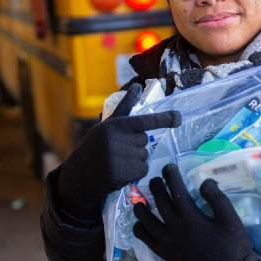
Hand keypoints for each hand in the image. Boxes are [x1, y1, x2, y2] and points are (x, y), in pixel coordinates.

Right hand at [57, 83, 180, 220]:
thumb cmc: (97, 144)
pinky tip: (122, 170)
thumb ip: (125, 107)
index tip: (178, 118)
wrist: (82, 172)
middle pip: (144, 140)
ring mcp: (120, 158)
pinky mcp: (123, 174)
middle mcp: (117, 141)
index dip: (163, 119)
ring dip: (136, 157)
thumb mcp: (108, 124)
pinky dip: (136, 170)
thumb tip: (137, 86)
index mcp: (114, 126)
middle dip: (136, 144)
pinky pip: (143, 169)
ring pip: (145, 155)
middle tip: (119, 148)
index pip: (143, 121)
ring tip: (119, 159)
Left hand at [132, 164, 260, 260]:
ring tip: (143, 199)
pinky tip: (143, 222)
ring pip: (145, 218)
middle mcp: (174, 228)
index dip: (170, 175)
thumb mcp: (231, 219)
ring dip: (141, 205)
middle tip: (157, 178)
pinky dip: (139, 227)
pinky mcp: (164, 254)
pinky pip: (144, 239)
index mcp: (190, 217)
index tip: (169, 167)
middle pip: (159, 200)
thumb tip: (203, 182)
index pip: (175, 189)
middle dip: (156, 185)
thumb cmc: (234, 246)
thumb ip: (216, 198)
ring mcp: (166, 242)